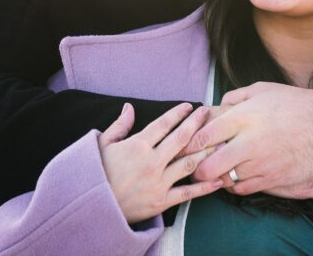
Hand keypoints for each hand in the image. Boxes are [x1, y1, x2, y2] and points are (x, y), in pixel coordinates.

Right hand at [98, 102, 223, 222]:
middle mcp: (151, 162)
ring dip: (206, 151)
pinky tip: (220, 180)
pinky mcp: (161, 201)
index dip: (178, 113)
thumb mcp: (103, 145)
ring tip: (221, 141)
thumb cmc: (96, 174)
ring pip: (188, 163)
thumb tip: (129, 106)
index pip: (163, 124)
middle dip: (197, 123)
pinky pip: (187, 193)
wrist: (92, 207)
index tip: (189, 105)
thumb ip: (120, 125)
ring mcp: (158, 182)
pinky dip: (205, 187)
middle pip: (181, 139)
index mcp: (137, 145)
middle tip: (208, 112)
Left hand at [183, 82, 312, 195]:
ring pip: (225, 181)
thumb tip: (217, 106)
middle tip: (195, 167)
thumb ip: (235, 97)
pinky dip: (235, 185)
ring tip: (215, 171)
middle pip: (208, 167)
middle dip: (197, 169)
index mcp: (244, 117)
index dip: (189, 145)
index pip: (203, 136)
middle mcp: (250, 142)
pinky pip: (244, 189)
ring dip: (217, 178)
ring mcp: (262, 163)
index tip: (187, 147)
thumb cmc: (293, 103)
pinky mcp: (275, 178)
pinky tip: (235, 176)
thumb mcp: (262, 89)